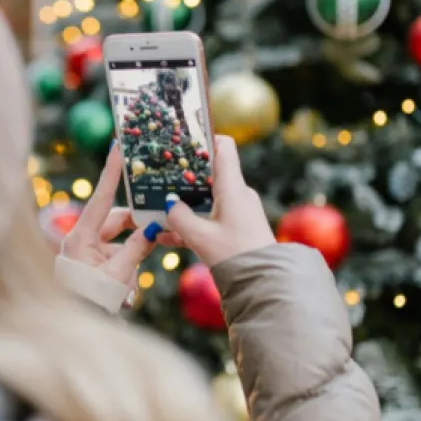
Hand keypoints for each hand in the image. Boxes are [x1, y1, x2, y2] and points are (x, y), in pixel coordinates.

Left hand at [60, 143, 171, 289]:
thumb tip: (155, 228)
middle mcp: (80, 240)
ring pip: (119, 238)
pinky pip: (116, 253)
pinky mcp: (93, 264)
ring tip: (145, 264)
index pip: (101, 197)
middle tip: (163, 220)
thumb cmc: (91, 302)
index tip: (119, 146)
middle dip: (139, 223)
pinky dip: (128, 261)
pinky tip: (130, 283)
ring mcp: (86, 252)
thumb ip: (138, 248)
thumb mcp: (118, 275)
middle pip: (115, 219)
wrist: (75, 332)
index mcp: (79, 237)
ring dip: (135, 247)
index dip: (112, 171)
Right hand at [163, 135, 274, 267]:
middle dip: (184, 175)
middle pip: (209, 173)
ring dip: (184, 203)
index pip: (224, 148)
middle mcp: (238, 194)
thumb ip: (179, 218)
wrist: (263, 282)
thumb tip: (168, 205)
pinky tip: (166, 236)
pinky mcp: (236, 227)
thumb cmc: (236, 256)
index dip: (205, 138)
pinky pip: (209, 218)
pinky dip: (191, 222)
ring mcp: (238, 210)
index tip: (184, 139)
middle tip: (160, 174)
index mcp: (233, 188)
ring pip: (206, 198)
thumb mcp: (200, 237)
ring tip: (157, 208)